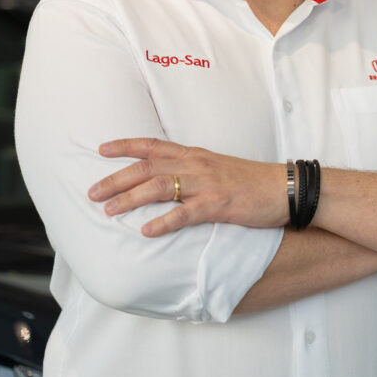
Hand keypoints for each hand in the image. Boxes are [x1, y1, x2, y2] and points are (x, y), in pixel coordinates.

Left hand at [88, 138, 286, 236]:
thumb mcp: (217, 169)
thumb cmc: (252, 182)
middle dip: (115, 178)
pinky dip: (163, 222)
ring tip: (108, 211)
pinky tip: (146, 231)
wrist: (285, 188)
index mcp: (195, 155)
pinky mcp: (218, 204)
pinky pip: (185, 213)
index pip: (153, 145)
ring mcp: (206, 184)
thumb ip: (192, 171)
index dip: (125, 145)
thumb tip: (169, 179)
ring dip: (130, 199)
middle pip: (147, 167)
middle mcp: (196, 165)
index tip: (101, 149)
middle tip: (91, 192)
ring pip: (158, 187)